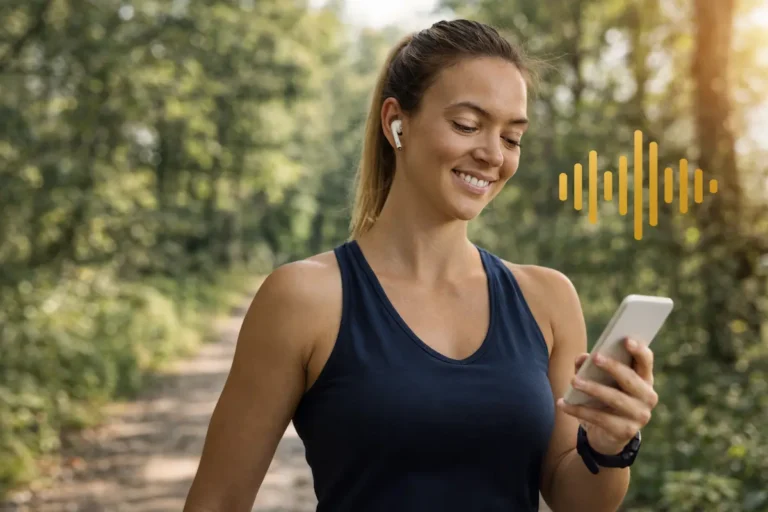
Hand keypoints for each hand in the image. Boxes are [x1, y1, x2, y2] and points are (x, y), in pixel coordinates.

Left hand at [556, 337, 658, 454]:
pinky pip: (600, 418)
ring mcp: (639, 416)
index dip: (639, 350)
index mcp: (644, 379)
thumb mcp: (599, 381)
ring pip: (616, 399)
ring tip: (574, 381)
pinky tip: (563, 404)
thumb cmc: (604, 399)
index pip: (646, 361)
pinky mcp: (625, 431)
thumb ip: (591, 366)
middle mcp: (647, 397)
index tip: (625, 339)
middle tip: (595, 357)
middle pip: (631, 379)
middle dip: (613, 367)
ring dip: (593, 388)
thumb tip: (581, 358)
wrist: (607, 435)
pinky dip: (579, 410)